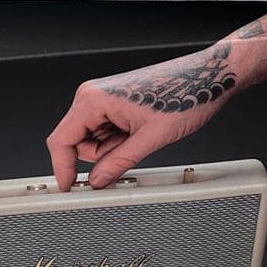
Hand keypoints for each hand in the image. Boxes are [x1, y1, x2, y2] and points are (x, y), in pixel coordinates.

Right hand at [47, 41, 239, 189]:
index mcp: (93, 99)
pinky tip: (141, 133)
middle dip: (100, 157)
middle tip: (130, 152)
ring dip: (113, 149)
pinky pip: (107, 132)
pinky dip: (120, 141)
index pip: (61, 140)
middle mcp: (94, 95)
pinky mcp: (116, 103)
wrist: (206, 78)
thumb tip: (97, 181)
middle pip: (78, 142)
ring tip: (141, 138)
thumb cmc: (183, 95)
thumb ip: (118, 162)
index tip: (68, 188)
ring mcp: (104, 98)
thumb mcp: (150, 138)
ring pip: (94, 140)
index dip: (63, 168)